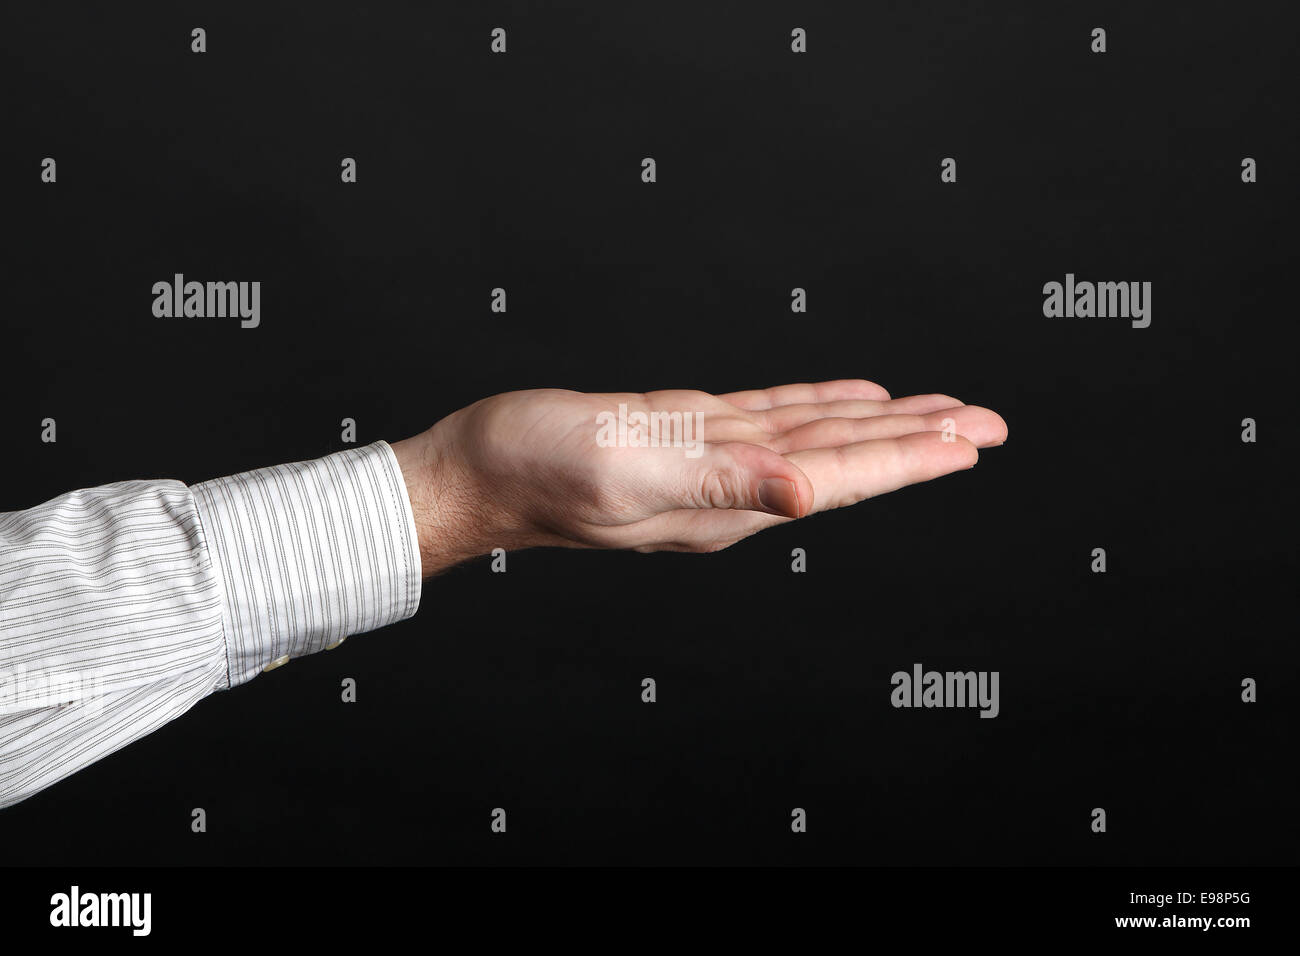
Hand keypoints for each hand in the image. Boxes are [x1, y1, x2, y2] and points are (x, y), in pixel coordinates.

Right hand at [390, 380, 1006, 576]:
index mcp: (729, 502)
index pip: (840, 479)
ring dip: (880, 425)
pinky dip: (818, 406)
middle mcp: (732, 487)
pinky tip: (848, 400)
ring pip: (816, 436)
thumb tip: (803, 494)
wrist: (480, 470)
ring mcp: (711, 461)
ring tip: (938, 412)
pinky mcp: (686, 433)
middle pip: (845, 460)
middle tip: (988, 423)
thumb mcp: (629, 472)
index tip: (972, 441)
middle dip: (919, 441)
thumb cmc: (537, 474)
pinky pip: (772, 417)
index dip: (909, 459)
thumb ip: (721, 483)